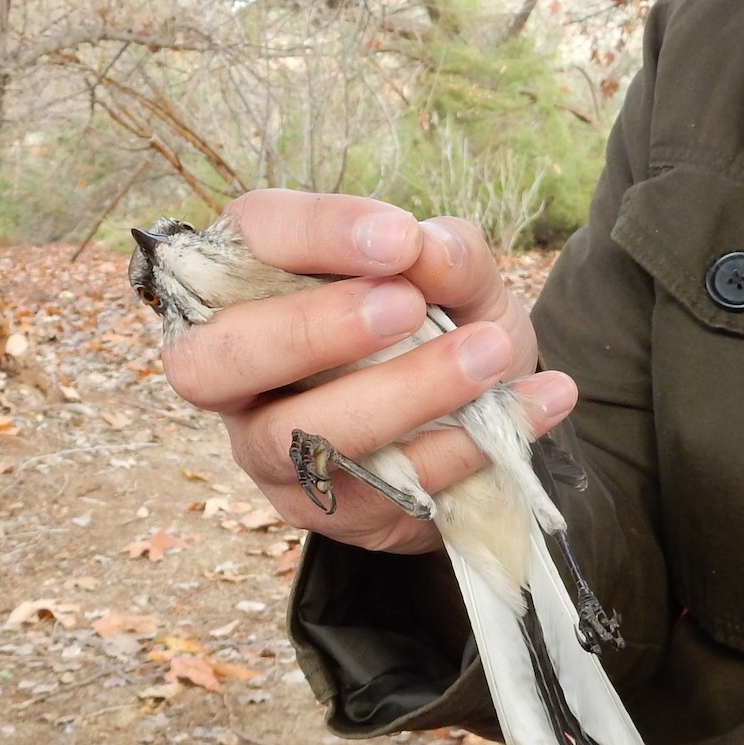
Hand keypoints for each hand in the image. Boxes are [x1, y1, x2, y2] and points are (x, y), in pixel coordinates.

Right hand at [161, 189, 577, 554]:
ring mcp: (268, 451)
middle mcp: (238, 374)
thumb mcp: (462, 282)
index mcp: (255, 284)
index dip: (314, 234)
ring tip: (489, 357)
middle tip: (408, 306)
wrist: (479, 424)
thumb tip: (425, 250)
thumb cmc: (448, 331)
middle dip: (314, 330)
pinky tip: (525, 410)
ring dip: (400, 395)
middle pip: (218, 359)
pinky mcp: (319, 510)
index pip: (250, 239)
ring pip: (300, 437)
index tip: (399, 238)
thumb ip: (447, 256)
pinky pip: (374, 490)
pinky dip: (457, 449)